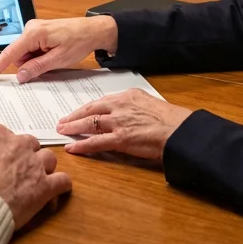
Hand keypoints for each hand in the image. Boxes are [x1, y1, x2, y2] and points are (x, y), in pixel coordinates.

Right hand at [0, 16, 118, 82]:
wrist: (92, 30)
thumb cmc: (79, 41)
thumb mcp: (58, 59)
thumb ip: (37, 67)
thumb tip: (20, 76)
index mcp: (34, 33)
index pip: (10, 53)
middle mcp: (30, 28)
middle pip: (18, 55)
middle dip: (29, 65)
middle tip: (49, 63)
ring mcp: (34, 29)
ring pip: (25, 54)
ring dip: (35, 60)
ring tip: (54, 56)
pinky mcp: (38, 32)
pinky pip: (31, 49)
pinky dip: (39, 55)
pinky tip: (52, 53)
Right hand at [0, 124, 71, 228]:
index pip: (5, 135)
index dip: (3, 148)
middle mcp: (18, 145)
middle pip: (30, 144)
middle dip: (26, 155)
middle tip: (18, 170)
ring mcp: (34, 165)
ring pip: (49, 159)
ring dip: (44, 168)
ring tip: (37, 180)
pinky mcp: (44, 186)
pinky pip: (63, 181)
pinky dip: (62, 185)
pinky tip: (58, 190)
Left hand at [56, 88, 191, 161]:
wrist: (180, 130)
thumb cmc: (171, 119)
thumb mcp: (150, 103)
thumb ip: (135, 105)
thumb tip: (128, 112)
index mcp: (128, 96)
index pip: (101, 101)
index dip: (87, 108)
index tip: (79, 111)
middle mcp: (120, 106)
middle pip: (91, 109)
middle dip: (74, 116)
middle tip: (62, 120)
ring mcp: (118, 122)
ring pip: (89, 124)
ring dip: (73, 127)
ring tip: (62, 131)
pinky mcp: (120, 139)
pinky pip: (95, 142)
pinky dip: (82, 145)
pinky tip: (72, 148)